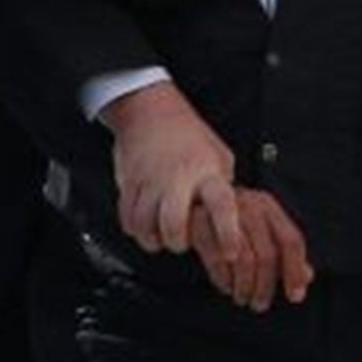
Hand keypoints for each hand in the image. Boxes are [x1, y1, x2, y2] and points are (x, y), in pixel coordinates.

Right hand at [101, 81, 236, 254]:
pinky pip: (127, 217)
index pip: (221, 205)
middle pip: (174, 225)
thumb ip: (224, 184)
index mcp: (206, 171)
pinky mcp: (128, 182)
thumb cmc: (186, 132)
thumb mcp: (219, 154)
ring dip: (153, 239)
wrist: (148, 110)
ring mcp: (150, 181)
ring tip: (160, 235)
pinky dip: (134, 228)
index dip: (228, 232)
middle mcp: (178, 178)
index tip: (231, 252)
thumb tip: (234, 212)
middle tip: (181, 241)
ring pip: (146, 226)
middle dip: (178, 242)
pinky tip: (143, 224)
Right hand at [191, 186, 313, 310]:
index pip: (291, 240)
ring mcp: (221, 211)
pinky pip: (216, 258)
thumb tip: (307, 278)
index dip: (295, 271)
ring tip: (242, 298)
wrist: (180, 205)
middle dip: (266, 286)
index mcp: (267, 205)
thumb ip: (282, 253)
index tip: (294, 296)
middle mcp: (248, 203)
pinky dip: (223, 279)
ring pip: (243, 258)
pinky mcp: (197, 221)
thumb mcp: (257, 234)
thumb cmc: (225, 225)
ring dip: (244, 286)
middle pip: (267, 253)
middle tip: (259, 305)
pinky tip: (225, 287)